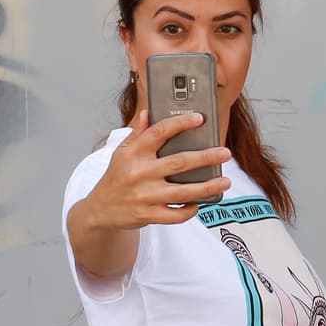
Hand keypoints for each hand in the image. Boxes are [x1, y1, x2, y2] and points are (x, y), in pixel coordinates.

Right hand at [86, 110, 232, 229]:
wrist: (99, 210)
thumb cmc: (117, 176)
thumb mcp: (122, 152)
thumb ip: (138, 133)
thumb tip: (149, 111)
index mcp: (134, 153)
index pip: (159, 133)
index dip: (180, 124)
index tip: (199, 118)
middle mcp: (139, 173)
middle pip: (179, 163)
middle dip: (206, 157)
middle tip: (225, 153)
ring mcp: (144, 196)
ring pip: (183, 191)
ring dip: (208, 187)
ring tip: (225, 181)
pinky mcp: (147, 215)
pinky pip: (175, 214)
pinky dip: (190, 209)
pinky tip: (200, 203)